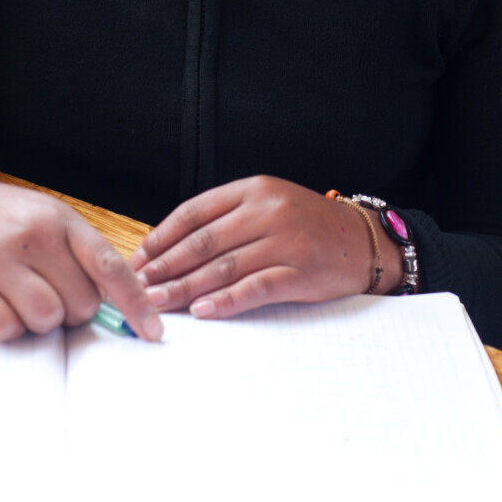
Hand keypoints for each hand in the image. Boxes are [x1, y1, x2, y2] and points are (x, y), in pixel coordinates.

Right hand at [0, 153, 162, 342]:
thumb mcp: (41, 217)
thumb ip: (77, 253)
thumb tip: (118, 302)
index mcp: (58, 218)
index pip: (109, 265)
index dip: (136, 303)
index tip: (153, 332)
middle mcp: (31, 235)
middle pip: (81, 304)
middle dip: (71, 310)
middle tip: (46, 291)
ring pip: (47, 319)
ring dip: (39, 321)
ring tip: (19, 296)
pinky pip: (6, 329)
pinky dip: (6, 326)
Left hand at [130, 175, 396, 318]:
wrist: (363, 241)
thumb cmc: (307, 226)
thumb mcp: (268, 205)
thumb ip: (228, 219)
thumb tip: (172, 248)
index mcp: (253, 190)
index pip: (194, 212)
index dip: (162, 237)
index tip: (139, 259)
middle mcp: (267, 211)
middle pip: (203, 242)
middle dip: (165, 267)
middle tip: (138, 286)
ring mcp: (286, 241)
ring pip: (223, 266)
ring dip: (185, 288)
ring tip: (158, 303)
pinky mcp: (301, 271)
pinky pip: (255, 288)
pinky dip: (226, 301)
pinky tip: (202, 312)